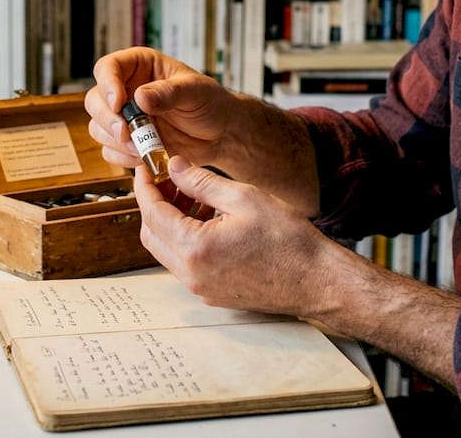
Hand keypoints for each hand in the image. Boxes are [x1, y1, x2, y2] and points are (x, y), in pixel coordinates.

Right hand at [85, 47, 237, 169]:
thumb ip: (169, 92)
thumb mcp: (195, 91)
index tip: (119, 102)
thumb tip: (140, 97)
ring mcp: (125, 118)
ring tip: (143, 147)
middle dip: (108, 119)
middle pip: (95, 100)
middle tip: (126, 133)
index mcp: (140, 66)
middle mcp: (126, 90)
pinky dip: (124, 158)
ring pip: (98, 128)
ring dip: (116, 141)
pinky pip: (110, 151)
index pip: (108, 67)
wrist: (220, 134)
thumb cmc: (210, 103)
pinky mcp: (128, 142)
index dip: (107, 84)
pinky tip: (145, 157)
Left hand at [134, 155, 334, 317]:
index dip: (145, 186)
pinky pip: (184, 263)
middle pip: (151, 234)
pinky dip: (185, 239)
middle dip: (154, 204)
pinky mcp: (211, 293)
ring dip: (170, 221)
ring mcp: (200, 288)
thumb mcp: (243, 198)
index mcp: (194, 248)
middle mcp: (191, 274)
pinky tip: (207, 218)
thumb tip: (174, 167)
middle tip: (168, 179)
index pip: (152, 212)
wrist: (316, 280)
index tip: (145, 167)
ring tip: (193, 195)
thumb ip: (201, 181)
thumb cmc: (288, 241)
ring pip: (166, 249)